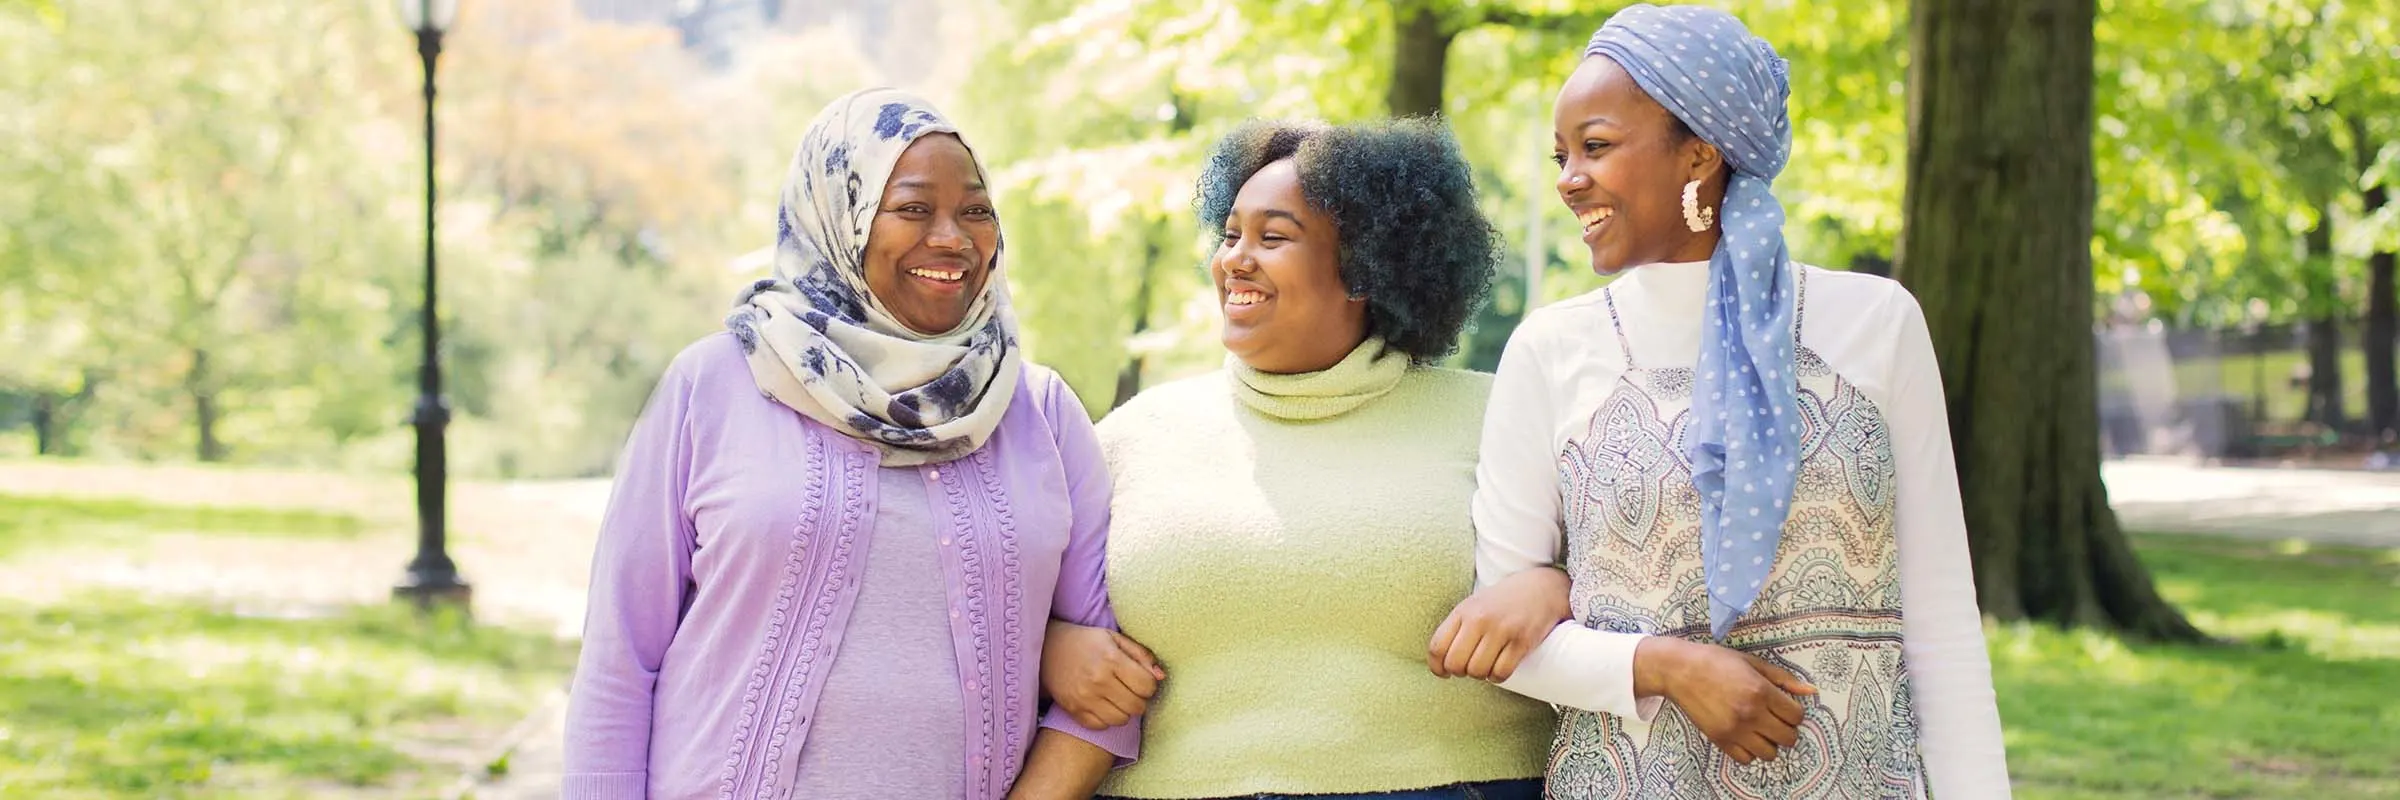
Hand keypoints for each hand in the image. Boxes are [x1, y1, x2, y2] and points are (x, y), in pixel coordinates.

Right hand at [1040, 620, 1162, 729]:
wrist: (1046, 649)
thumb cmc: (1085, 642)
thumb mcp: (1114, 638)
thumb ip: (1141, 655)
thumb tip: (1161, 676)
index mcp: (1111, 659)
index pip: (1147, 686)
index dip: (1150, 685)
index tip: (1142, 680)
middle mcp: (1098, 680)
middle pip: (1136, 707)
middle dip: (1139, 700)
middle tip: (1131, 691)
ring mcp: (1084, 698)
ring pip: (1121, 720)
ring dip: (1124, 711)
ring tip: (1118, 698)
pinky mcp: (1073, 710)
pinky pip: (1101, 726)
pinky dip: (1106, 719)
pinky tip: (1103, 705)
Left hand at [1428, 566, 1570, 680]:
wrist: (1541, 588)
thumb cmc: (1503, 602)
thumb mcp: (1474, 605)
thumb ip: (1457, 628)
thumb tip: (1441, 662)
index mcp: (1464, 611)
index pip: (1437, 647)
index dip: (1437, 667)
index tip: (1444, 672)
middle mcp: (1480, 619)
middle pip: (1455, 663)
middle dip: (1460, 672)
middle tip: (1468, 668)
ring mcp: (1502, 630)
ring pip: (1477, 671)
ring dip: (1480, 675)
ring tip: (1486, 665)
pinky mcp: (1522, 641)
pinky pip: (1501, 673)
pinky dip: (1497, 677)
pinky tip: (1499, 669)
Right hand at [1635, 637, 1815, 763]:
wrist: (1679, 670)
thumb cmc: (1716, 661)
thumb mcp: (1752, 662)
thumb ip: (1784, 678)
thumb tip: (1811, 691)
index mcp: (1761, 691)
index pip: (1797, 716)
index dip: (1794, 712)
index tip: (1784, 707)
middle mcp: (1751, 713)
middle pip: (1788, 738)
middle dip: (1786, 729)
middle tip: (1774, 719)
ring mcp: (1735, 729)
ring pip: (1770, 754)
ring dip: (1769, 743)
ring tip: (1759, 729)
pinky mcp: (1720, 740)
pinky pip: (1746, 759)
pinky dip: (1749, 751)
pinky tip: (1744, 735)